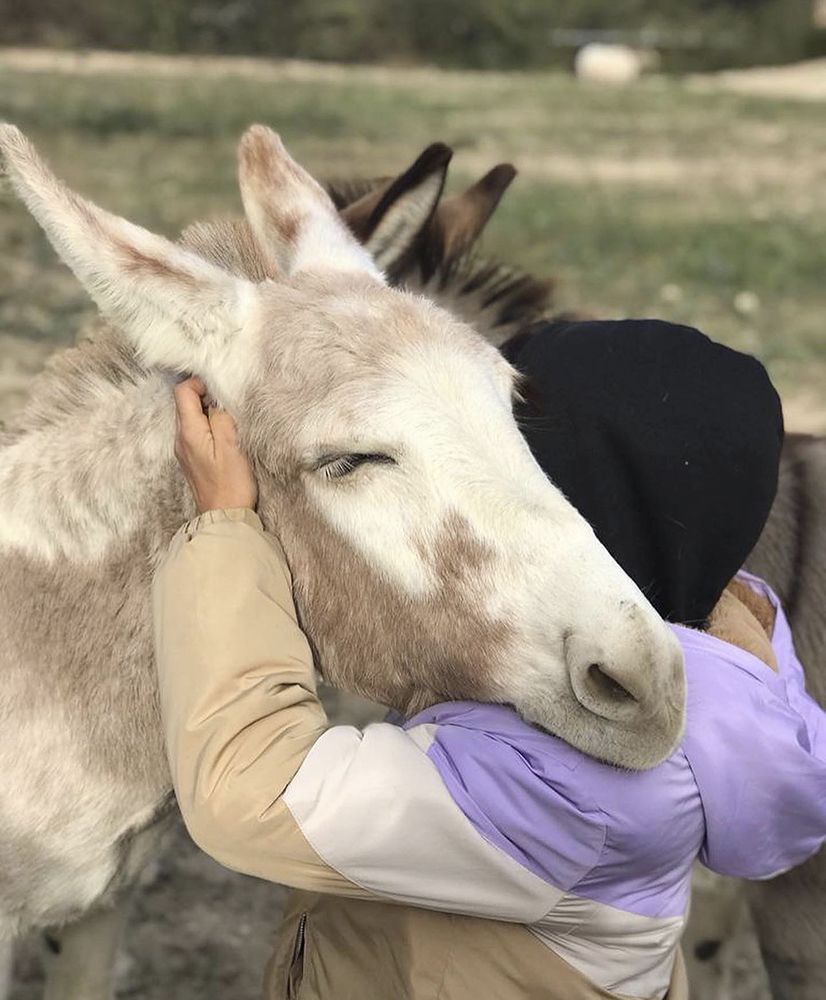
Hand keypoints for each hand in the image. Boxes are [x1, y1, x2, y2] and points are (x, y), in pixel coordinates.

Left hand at [173, 377, 257, 513]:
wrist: (225, 517)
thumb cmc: (231, 483)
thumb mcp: (231, 445)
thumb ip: (222, 417)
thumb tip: (216, 402)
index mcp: (188, 432)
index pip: (182, 392)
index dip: (200, 383)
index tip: (221, 390)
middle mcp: (180, 439)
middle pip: (185, 404)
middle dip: (205, 396)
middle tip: (229, 404)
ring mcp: (184, 451)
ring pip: (191, 419)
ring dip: (208, 413)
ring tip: (230, 420)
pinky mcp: (192, 460)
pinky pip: (196, 434)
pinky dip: (209, 428)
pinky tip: (225, 437)